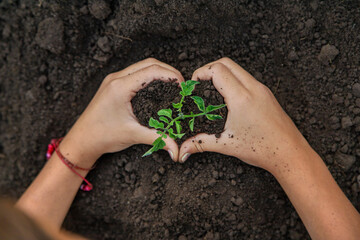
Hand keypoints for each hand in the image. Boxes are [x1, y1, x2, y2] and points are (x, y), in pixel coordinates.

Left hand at [61, 58, 183, 164]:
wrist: (81, 140)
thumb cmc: (102, 136)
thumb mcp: (133, 135)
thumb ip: (158, 138)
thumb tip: (176, 148)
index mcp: (120, 86)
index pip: (151, 70)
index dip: (171, 75)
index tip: (183, 86)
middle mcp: (116, 79)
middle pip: (149, 63)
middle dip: (168, 71)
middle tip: (181, 84)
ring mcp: (113, 80)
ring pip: (142, 66)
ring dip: (159, 71)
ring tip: (173, 84)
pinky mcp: (113, 85)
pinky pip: (135, 73)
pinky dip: (149, 76)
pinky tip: (158, 87)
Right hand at [179, 58, 310, 171]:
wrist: (290, 153)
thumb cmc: (263, 149)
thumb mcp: (227, 144)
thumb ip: (201, 143)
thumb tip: (183, 148)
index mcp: (241, 98)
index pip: (217, 69)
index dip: (201, 73)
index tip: (193, 85)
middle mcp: (253, 88)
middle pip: (226, 62)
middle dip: (209, 69)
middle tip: (199, 84)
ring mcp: (262, 89)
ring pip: (238, 69)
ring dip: (222, 73)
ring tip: (211, 90)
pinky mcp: (267, 94)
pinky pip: (247, 78)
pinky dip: (234, 80)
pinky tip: (228, 98)